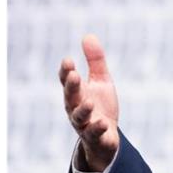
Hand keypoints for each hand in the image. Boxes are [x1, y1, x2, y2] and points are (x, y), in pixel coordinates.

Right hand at [59, 34, 119, 171]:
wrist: (106, 136)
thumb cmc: (100, 105)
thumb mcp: (101, 80)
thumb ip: (95, 60)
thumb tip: (88, 35)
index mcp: (76, 94)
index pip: (67, 81)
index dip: (66, 72)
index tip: (68, 60)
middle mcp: (76, 109)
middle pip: (70, 97)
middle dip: (71, 87)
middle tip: (74, 75)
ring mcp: (85, 124)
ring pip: (79, 118)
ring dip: (83, 110)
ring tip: (89, 102)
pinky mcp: (96, 137)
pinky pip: (94, 134)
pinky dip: (97, 129)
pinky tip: (102, 123)